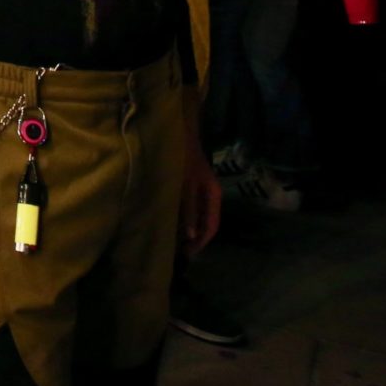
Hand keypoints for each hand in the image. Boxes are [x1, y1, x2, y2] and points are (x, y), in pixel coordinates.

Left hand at [179, 137, 221, 254]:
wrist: (180, 131)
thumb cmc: (182, 157)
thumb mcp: (185, 185)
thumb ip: (188, 209)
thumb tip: (191, 235)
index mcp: (213, 196)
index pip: (211, 226)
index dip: (201, 242)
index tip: (188, 254)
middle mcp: (210, 195)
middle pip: (206, 223)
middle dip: (195, 238)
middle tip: (179, 252)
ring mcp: (201, 190)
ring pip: (198, 216)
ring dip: (189, 229)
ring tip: (174, 241)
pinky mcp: (191, 185)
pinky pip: (191, 207)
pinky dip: (184, 217)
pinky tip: (172, 221)